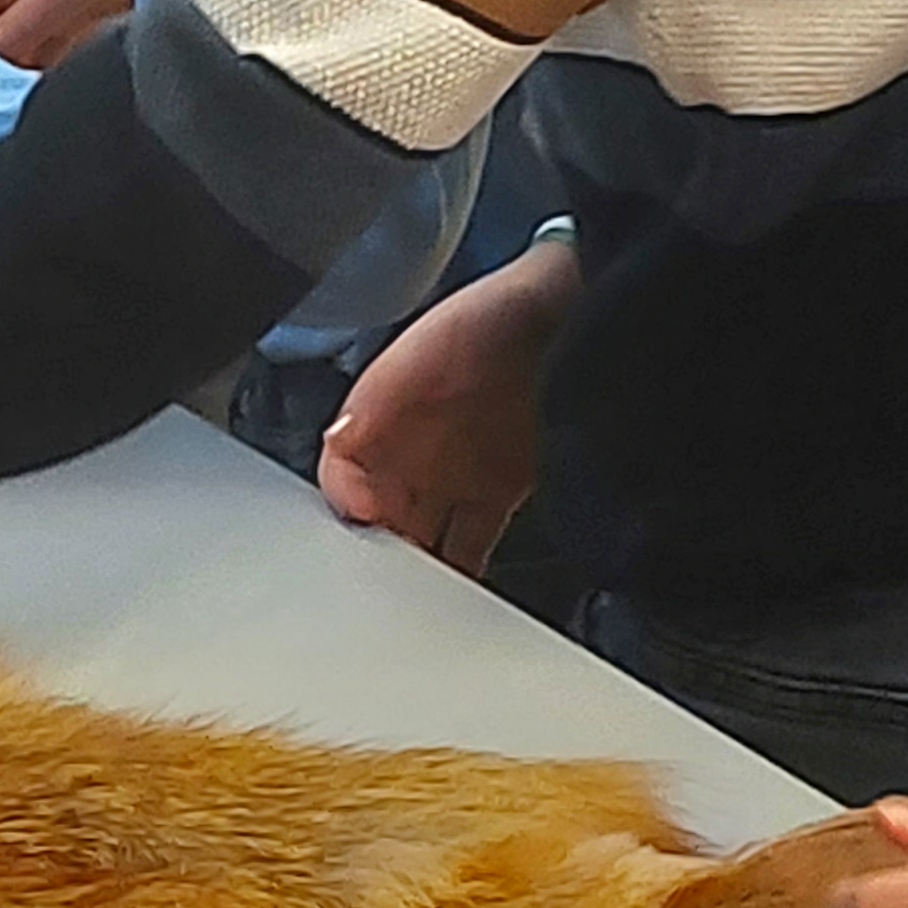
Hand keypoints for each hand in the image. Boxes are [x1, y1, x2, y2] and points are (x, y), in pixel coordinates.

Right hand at [317, 236, 577, 572]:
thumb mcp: (425, 349)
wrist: (566, 319)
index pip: (341, 470)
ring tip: (418, 590)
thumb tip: (342, 441)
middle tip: (384, 574)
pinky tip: (457, 590)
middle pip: (377, 515)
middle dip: (375, 548)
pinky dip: (461, 573)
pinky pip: (469, 545)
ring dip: (414, 568)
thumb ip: (378, 398)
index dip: (343, 498)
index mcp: (381, 416)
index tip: (361, 519)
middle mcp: (411, 450)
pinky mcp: (497, 494)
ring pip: (418, 538)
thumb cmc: (493, 317)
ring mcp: (453, 474)